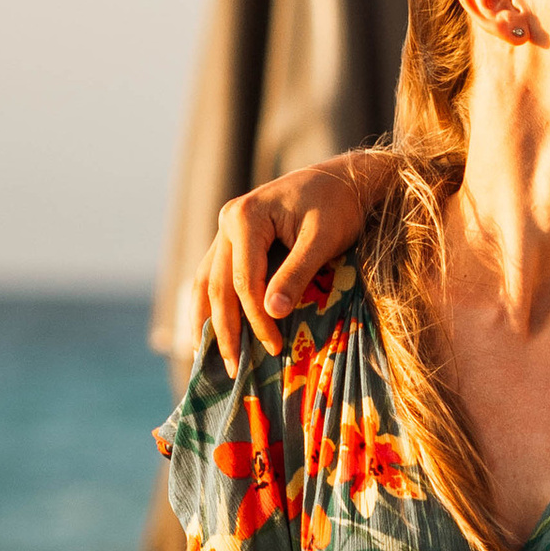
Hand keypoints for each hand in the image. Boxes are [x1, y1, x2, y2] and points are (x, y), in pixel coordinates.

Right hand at [199, 151, 386, 368]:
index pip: (243, 280)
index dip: (256, 318)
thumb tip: (273, 312)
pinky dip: (212, 306)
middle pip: (217, 285)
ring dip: (206, 321)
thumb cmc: (339, 206)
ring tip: (207, 359)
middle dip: (224, 330)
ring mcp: (227, 231)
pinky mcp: (235, 241)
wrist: (344, 181)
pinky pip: (214, 276)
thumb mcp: (323, 238)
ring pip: (206, 282)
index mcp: (245, 217)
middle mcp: (228, 221)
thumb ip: (297, 273)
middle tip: (234, 370)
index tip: (275, 347)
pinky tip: (212, 332)